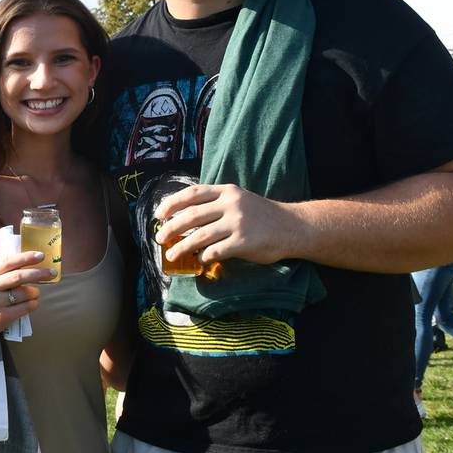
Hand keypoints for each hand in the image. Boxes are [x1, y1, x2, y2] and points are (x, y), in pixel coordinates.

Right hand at [0, 252, 53, 340]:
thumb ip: (3, 270)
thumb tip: (29, 261)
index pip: (8, 262)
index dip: (26, 257)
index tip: (41, 255)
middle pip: (18, 277)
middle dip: (38, 274)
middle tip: (51, 272)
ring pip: (24, 293)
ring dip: (36, 291)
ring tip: (35, 292)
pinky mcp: (2, 317)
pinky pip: (25, 308)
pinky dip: (33, 303)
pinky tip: (33, 302)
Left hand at [154, 183, 301, 268]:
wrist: (293, 227)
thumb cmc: (261, 216)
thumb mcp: (239, 200)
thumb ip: (216, 205)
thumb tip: (184, 220)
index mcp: (227, 191)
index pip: (192, 193)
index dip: (172, 203)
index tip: (159, 215)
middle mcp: (231, 204)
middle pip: (191, 215)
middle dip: (171, 228)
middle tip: (160, 239)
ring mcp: (238, 223)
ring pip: (200, 235)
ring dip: (182, 246)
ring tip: (172, 255)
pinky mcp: (244, 242)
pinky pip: (216, 251)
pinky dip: (204, 257)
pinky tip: (200, 261)